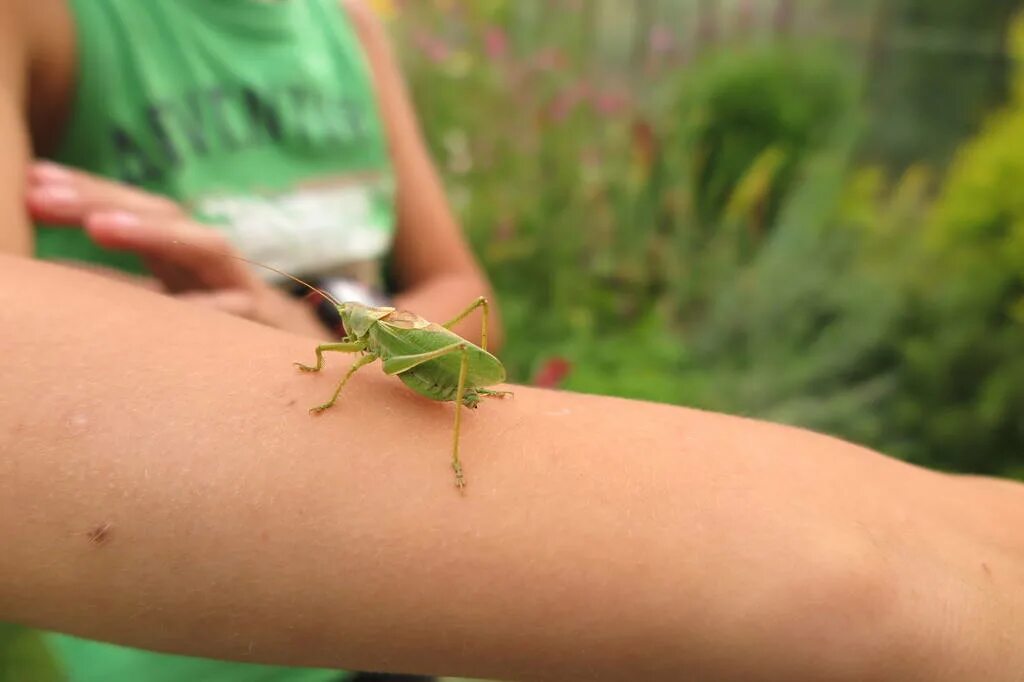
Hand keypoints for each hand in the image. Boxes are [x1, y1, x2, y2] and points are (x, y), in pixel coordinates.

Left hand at [26, 161, 328, 337]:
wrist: (309, 370)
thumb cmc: (225, 345)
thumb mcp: (172, 314)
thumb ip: (125, 295)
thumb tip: (47, 282)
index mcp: (183, 259)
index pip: (135, 210)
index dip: (87, 192)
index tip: (32, 181)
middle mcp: (214, 265)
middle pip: (164, 216)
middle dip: (104, 200)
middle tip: (39, 195)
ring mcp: (247, 290)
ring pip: (206, 248)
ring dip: (156, 234)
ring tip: (100, 226)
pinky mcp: (270, 326)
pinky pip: (239, 312)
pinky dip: (208, 309)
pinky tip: (173, 310)